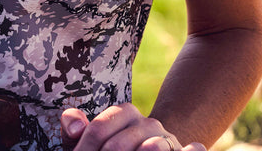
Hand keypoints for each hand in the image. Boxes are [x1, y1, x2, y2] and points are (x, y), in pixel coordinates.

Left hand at [61, 104, 205, 150]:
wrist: (145, 149)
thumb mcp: (93, 145)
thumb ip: (77, 133)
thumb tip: (72, 126)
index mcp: (124, 114)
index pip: (98, 130)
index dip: (85, 150)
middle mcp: (147, 124)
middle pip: (118, 145)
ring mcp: (166, 141)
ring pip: (151, 148)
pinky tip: (189, 149)